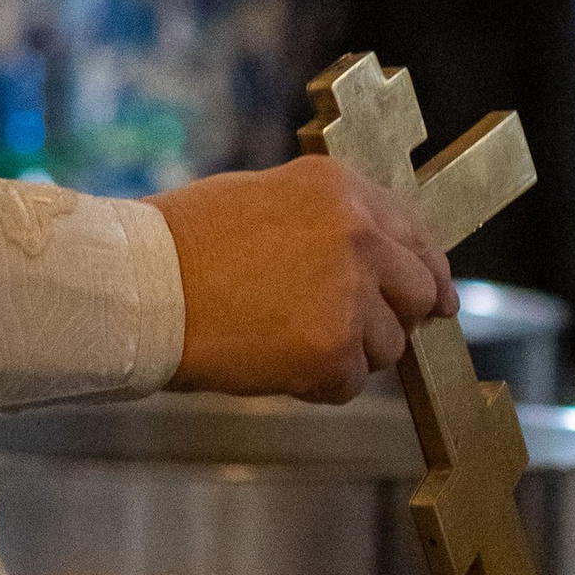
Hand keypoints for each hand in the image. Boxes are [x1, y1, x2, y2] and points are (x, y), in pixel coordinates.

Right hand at [155, 158, 454, 400]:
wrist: (140, 288)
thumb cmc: (183, 244)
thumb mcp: (267, 199)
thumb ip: (330, 224)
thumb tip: (382, 262)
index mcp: (342, 190)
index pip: (415, 233)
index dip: (424, 270)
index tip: (434, 294)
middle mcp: (358, 236)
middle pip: (420, 291)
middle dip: (395, 317)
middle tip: (356, 334)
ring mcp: (351, 295)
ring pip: (388, 345)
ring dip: (348, 353)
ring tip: (283, 338)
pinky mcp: (333, 350)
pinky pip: (350, 383)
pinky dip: (317, 384)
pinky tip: (270, 361)